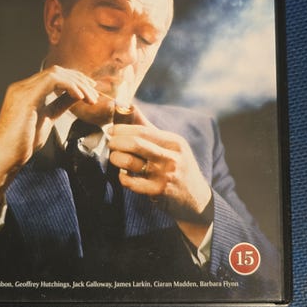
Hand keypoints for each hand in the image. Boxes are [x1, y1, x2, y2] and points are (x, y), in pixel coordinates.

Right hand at [0, 65, 97, 207]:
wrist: (6, 159)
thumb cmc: (22, 144)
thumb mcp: (48, 118)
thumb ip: (60, 104)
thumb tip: (77, 95)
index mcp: (26, 91)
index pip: (54, 75)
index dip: (75, 79)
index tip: (90, 90)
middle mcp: (22, 87)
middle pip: (56, 71)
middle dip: (79, 80)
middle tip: (94, 93)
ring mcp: (22, 90)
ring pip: (55, 73)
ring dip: (77, 84)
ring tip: (90, 98)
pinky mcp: (25, 98)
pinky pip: (52, 82)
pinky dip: (69, 86)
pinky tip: (80, 97)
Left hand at [108, 108, 211, 245]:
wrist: (196, 199)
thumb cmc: (179, 168)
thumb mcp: (171, 147)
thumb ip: (149, 129)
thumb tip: (130, 107)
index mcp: (174, 142)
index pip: (142, 130)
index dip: (122, 129)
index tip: (112, 131)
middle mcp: (171, 157)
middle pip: (135, 143)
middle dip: (116, 142)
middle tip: (110, 144)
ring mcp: (165, 174)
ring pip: (130, 162)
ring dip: (116, 159)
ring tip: (115, 159)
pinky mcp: (159, 191)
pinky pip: (132, 182)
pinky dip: (123, 178)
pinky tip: (124, 176)